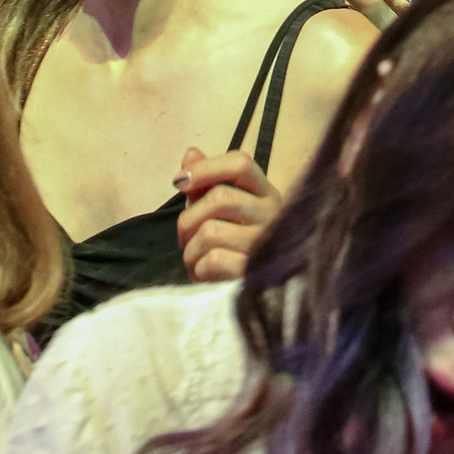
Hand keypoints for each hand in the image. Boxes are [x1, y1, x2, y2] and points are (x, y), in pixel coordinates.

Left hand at [174, 147, 284, 282]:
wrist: (255, 301)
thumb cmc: (233, 249)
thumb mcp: (221, 212)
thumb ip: (207, 183)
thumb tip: (191, 153)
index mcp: (266, 194)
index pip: (240, 163)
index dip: (206, 167)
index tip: (179, 182)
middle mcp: (274, 214)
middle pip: (218, 198)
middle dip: (188, 220)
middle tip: (184, 238)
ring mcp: (269, 244)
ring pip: (210, 232)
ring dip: (191, 251)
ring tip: (196, 261)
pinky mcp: (257, 272)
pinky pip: (214, 259)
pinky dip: (200, 270)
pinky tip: (206, 275)